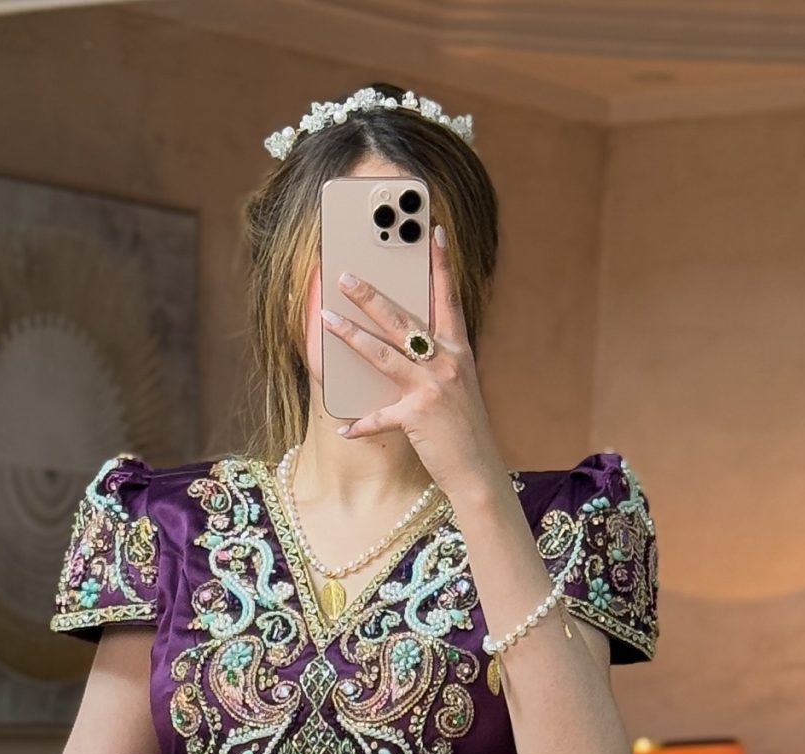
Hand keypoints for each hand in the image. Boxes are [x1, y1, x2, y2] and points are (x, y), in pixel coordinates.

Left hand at [319, 225, 506, 502]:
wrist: (478, 471)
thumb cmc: (464, 429)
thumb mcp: (458, 387)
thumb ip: (435, 362)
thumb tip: (403, 346)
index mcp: (458, 351)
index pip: (449, 298)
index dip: (441, 263)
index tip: (433, 230)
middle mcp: (447, 362)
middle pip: (403, 319)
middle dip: (371, 295)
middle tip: (346, 275)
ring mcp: (432, 387)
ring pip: (384, 353)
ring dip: (351, 335)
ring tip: (327, 317)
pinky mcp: (417, 416)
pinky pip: (380, 416)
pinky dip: (361, 424)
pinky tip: (344, 428)